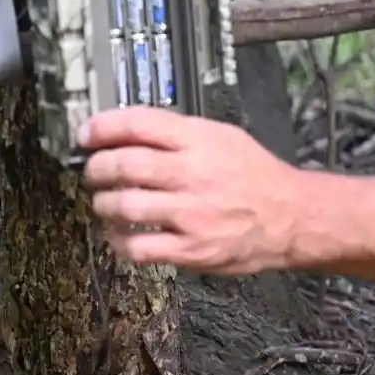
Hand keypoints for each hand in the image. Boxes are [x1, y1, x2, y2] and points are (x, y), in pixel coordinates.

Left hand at [78, 106, 303, 273]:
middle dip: (96, 168)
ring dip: (103, 203)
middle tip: (92, 171)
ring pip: (124, 206)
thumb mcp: (221, 136)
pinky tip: (118, 234)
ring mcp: (191, 214)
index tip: (85, 134)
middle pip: (124, 165)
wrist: (290, 216)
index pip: (138, 123)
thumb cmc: (254, 173)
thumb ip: (177, 132)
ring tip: (103, 201)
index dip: (103, 127)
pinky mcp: (191, 250)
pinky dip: (118, 240)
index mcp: (199, 139)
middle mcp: (192, 173)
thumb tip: (126, 130)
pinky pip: (138, 247)